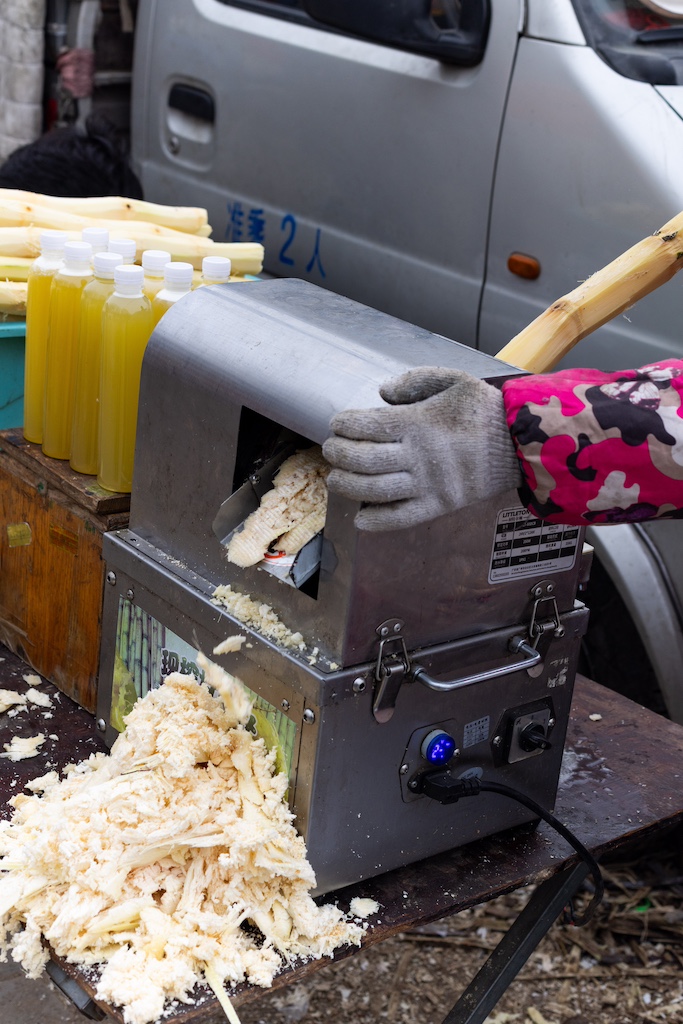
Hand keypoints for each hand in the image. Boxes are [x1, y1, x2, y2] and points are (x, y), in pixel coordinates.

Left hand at [323, 367, 520, 530]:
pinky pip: (401, 518)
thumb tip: (382, 391)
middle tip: (331, 450)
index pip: (367, 425)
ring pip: (375, 490)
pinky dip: (376, 521)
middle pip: (363, 459)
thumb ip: (414, 381)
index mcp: (418, 422)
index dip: (344, 425)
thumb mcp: (452, 380)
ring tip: (336, 479)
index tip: (337, 424)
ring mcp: (428, 484)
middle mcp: (418, 456)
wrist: (520, 444)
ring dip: (348, 486)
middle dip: (338, 454)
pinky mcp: (439, 506)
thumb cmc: (483, 410)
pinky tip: (360, 518)